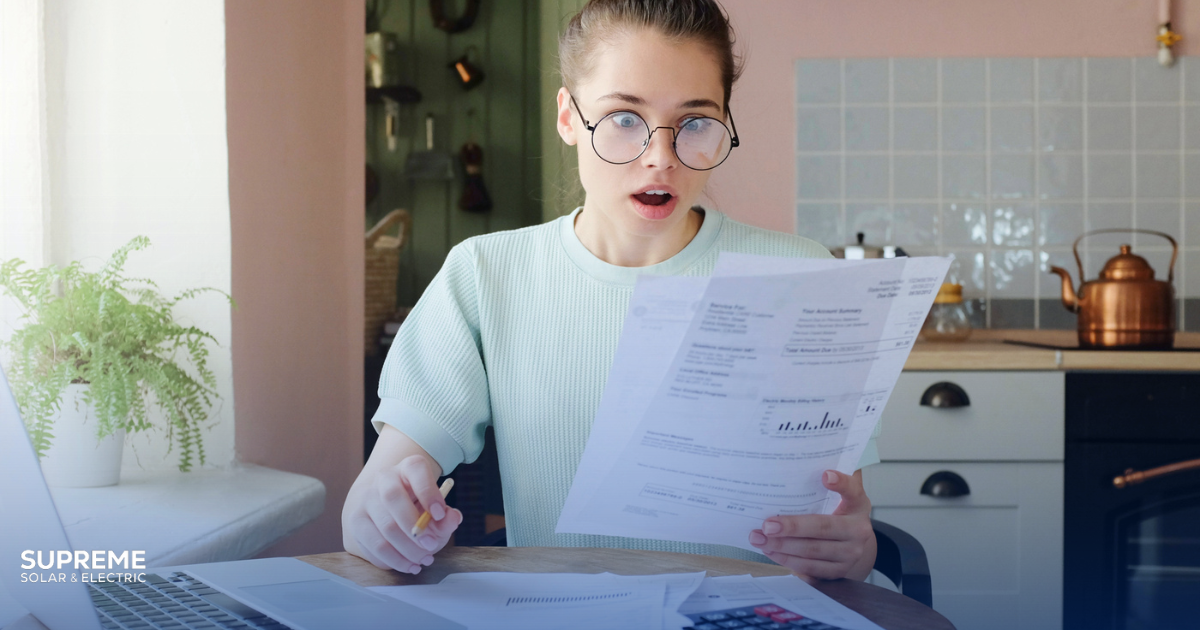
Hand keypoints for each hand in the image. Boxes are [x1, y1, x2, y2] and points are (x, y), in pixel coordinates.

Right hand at [342, 454, 461, 573]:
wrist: (385, 508)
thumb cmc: (416, 509)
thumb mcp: (436, 511)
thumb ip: (447, 517)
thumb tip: (452, 519)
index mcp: (407, 468)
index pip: (415, 469)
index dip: (428, 492)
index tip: (440, 513)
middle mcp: (383, 480)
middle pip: (393, 499)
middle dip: (414, 528)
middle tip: (431, 545)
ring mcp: (365, 500)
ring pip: (383, 527)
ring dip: (406, 550)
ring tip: (423, 560)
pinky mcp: (356, 523)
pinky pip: (373, 546)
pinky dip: (394, 560)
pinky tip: (409, 564)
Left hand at [748, 469, 875, 580]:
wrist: (855, 545)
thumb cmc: (841, 511)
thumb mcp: (843, 494)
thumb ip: (833, 478)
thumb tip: (808, 457)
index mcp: (858, 505)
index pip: (852, 491)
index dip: (840, 483)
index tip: (825, 475)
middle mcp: (858, 531)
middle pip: (823, 528)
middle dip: (792, 527)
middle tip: (767, 524)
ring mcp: (849, 554)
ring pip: (812, 551)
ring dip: (782, 546)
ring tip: (759, 538)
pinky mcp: (837, 572)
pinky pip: (809, 567)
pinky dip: (786, 559)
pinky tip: (769, 550)